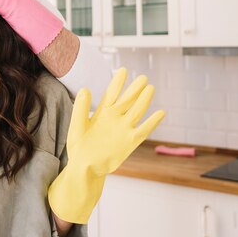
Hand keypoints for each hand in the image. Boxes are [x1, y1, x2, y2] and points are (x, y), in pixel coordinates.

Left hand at [48, 67, 165, 222]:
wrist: (85, 167)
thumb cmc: (78, 147)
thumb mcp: (76, 126)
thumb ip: (81, 108)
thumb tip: (85, 88)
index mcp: (101, 113)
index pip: (112, 93)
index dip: (118, 82)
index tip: (123, 70)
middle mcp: (114, 118)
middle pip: (127, 100)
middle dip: (134, 88)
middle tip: (142, 76)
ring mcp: (123, 129)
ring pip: (136, 111)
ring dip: (143, 100)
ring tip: (150, 88)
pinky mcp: (129, 142)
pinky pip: (143, 130)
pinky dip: (152, 122)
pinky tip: (161, 112)